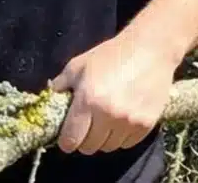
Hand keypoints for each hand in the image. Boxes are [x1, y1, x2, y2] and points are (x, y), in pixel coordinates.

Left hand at [49, 35, 177, 154]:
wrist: (148, 51)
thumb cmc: (110, 55)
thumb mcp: (78, 65)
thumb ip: (61, 84)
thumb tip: (50, 100)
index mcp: (88, 99)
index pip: (71, 138)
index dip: (66, 141)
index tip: (66, 138)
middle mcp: (108, 115)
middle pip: (89, 147)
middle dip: (84, 139)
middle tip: (86, 125)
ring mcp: (129, 122)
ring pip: (108, 147)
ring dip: (103, 138)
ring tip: (104, 120)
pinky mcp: (146, 126)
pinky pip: (126, 144)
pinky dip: (120, 137)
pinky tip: (120, 120)